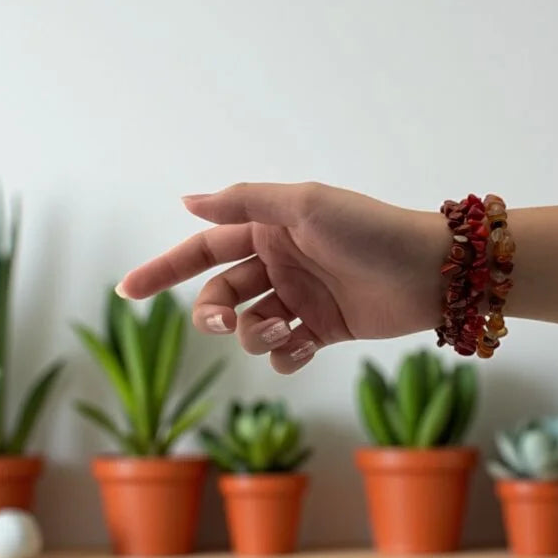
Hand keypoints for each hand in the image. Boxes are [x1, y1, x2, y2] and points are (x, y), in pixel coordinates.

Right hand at [118, 183, 450, 372]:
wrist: (430, 271)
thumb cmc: (369, 229)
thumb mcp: (304, 205)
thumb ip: (244, 203)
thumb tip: (186, 200)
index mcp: (269, 231)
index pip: (203, 250)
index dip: (164, 269)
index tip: (127, 291)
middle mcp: (280, 264)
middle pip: (221, 297)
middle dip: (212, 315)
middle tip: (223, 324)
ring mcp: (301, 300)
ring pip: (250, 329)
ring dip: (255, 336)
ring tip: (286, 330)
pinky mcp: (323, 331)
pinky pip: (284, 354)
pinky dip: (285, 357)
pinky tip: (304, 346)